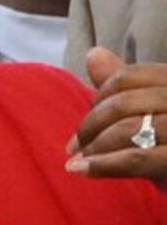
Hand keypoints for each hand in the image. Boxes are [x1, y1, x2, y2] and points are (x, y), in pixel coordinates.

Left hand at [65, 48, 166, 184]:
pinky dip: (103, 164)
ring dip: (94, 147)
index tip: (89, 119)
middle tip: (73, 148)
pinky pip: (137, 158)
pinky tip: (81, 170)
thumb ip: (125, 88)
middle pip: (125, 101)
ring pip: (128, 128)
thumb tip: (94, 54)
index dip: (99, 97)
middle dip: (90, 125)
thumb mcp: (151, 115)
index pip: (129, 76)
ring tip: (77, 162)